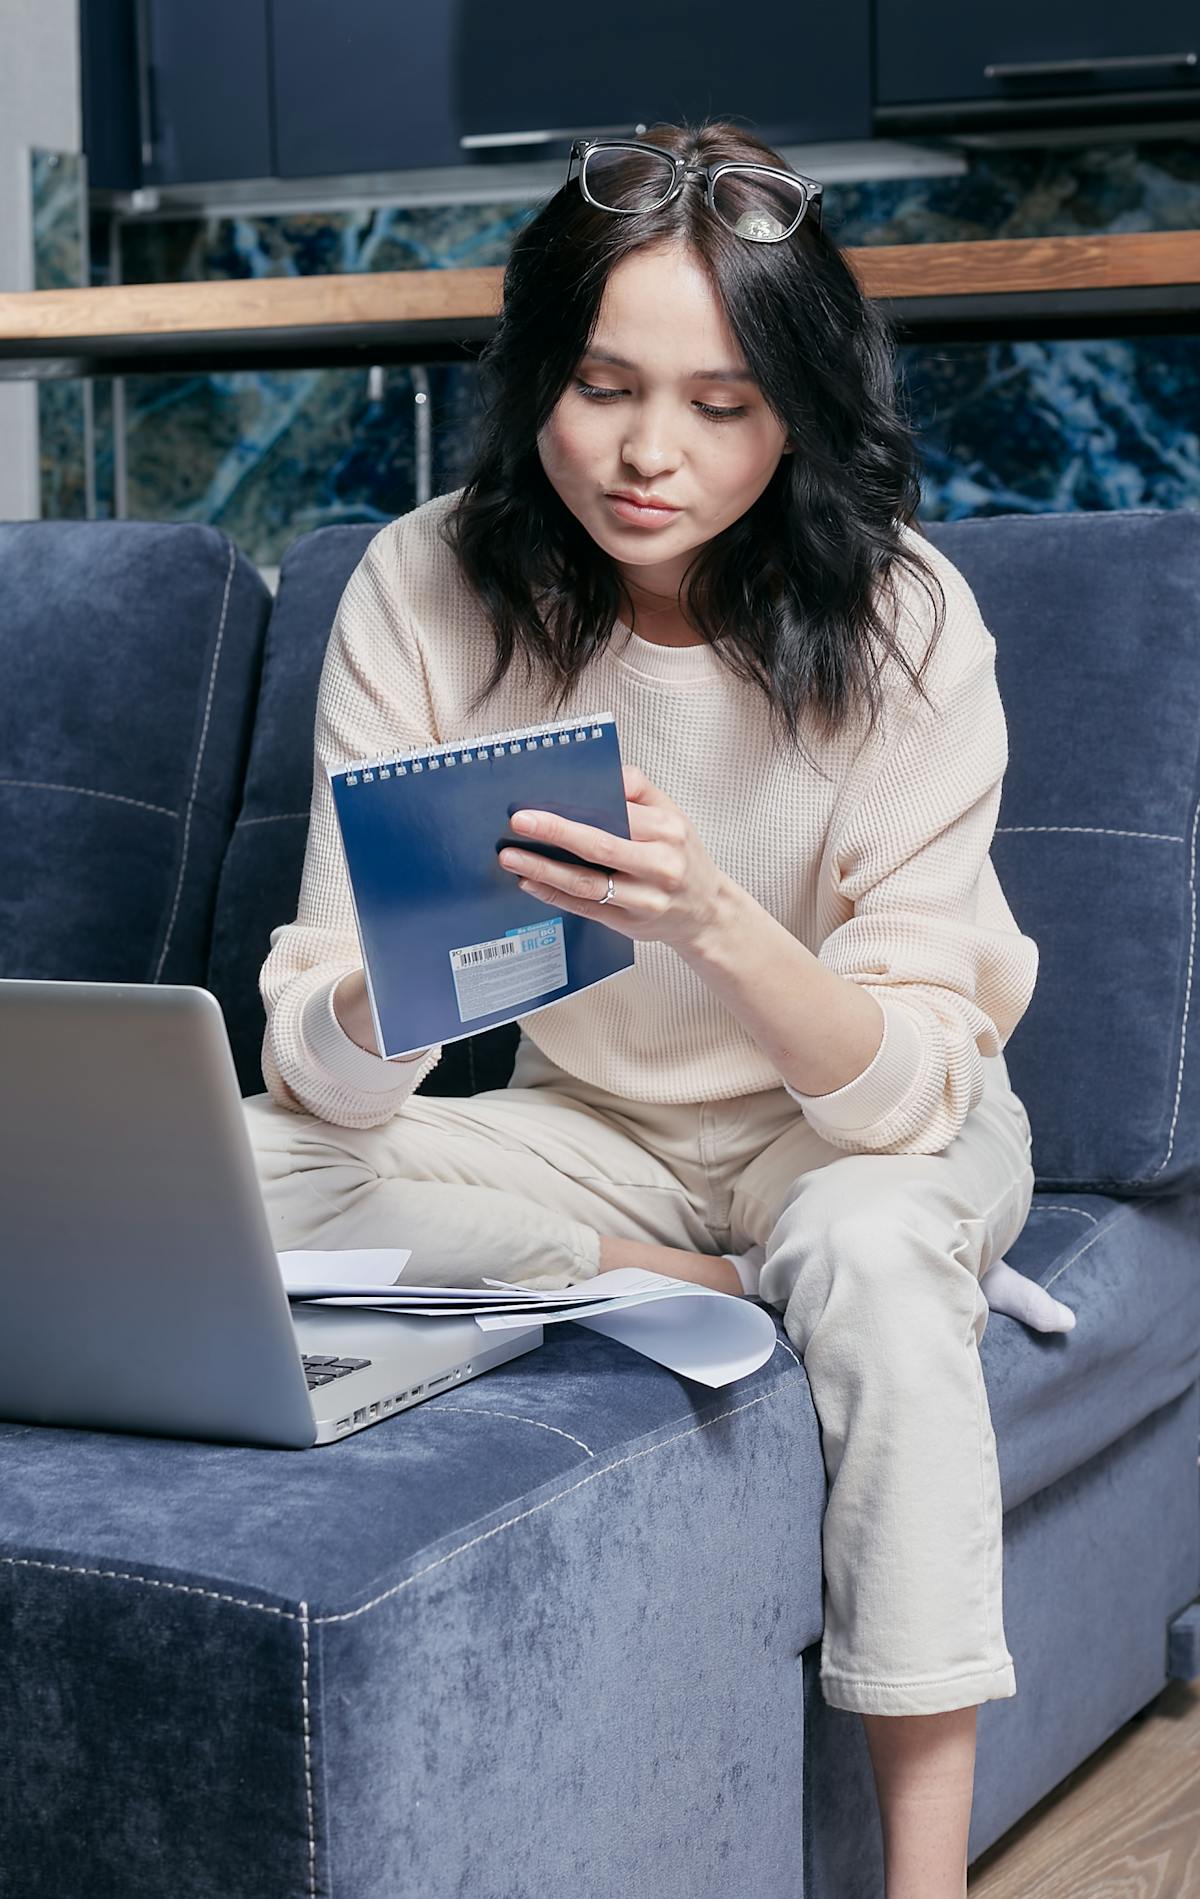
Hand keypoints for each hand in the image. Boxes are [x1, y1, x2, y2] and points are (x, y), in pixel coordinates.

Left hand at [497, 763, 729, 953]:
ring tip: (512, 857)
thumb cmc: (682, 857)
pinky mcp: (629, 922)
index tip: (540, 801)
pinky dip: (553, 894)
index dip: (578, 809)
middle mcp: (660, 865)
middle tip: (519, 822)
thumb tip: (603, 773)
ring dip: (544, 869)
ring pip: (587, 883)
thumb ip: (640, 790)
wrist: (707, 911)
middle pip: (600, 847)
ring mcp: (645, 898)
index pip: (620, 813)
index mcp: (669, 830)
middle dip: (555, 833)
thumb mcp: (674, 816)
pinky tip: (529, 882)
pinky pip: (584, 907)